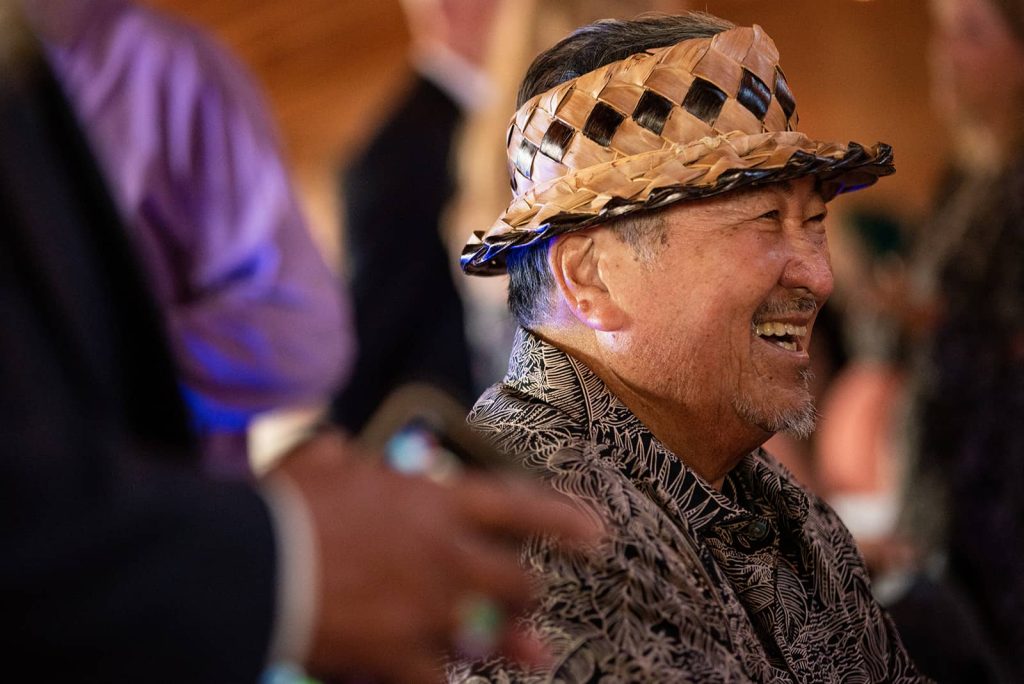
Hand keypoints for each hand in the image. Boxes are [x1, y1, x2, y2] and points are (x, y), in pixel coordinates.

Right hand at [269, 429, 600, 682]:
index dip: (564, 519)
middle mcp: (447, 555)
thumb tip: (336, 448)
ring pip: (493, 635)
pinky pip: (443, 681)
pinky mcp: (404, 656)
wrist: (256, 566)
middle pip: (517, 582)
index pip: (520, 507)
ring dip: (509, 644)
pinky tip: (450, 682)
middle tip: (532, 600)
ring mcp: (432, 610)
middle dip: (528, 594)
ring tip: (532, 654)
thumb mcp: (318, 467)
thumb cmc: (287, 511)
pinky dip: (448, 682)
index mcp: (435, 503)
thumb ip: (340, 457)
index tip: (594, 532)